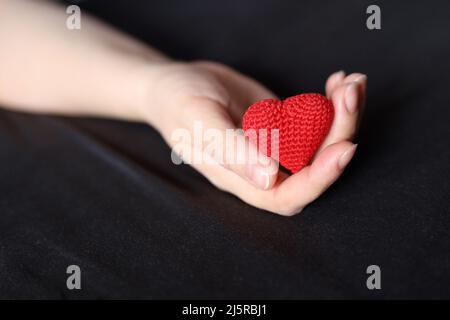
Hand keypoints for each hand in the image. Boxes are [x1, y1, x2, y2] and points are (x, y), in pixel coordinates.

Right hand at [142, 61, 365, 215]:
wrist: (176, 84)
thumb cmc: (179, 104)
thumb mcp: (199, 122)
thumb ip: (232, 151)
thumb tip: (270, 178)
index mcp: (242, 179)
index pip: (287, 195)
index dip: (319, 179)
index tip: (343, 148)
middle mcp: (264, 167)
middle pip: (315, 168)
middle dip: (340, 134)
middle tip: (350, 95)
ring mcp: (276, 145)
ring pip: (322, 143)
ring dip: (344, 114)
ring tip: (352, 83)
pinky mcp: (283, 124)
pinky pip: (316, 120)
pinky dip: (333, 102)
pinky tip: (337, 81)